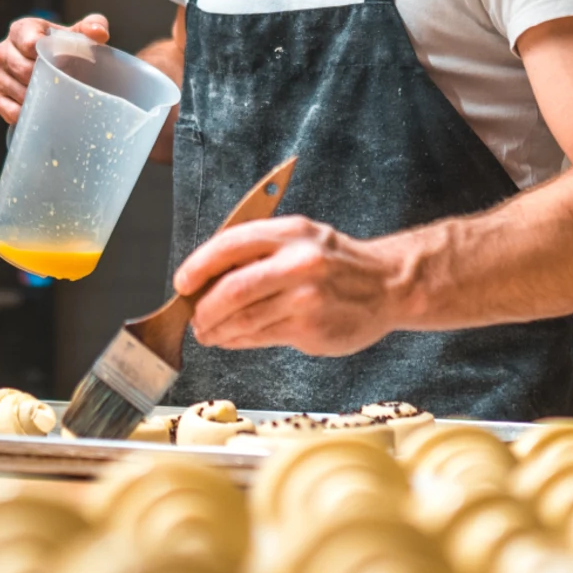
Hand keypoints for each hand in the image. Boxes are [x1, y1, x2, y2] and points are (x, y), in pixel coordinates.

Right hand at [0, 13, 108, 123]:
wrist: (61, 68)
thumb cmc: (68, 48)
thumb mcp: (81, 34)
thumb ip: (93, 26)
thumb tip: (99, 33)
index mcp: (22, 29)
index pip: (28, 42)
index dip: (47, 54)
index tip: (64, 62)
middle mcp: (5, 50)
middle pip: (21, 67)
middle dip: (45, 77)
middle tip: (64, 82)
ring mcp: (0, 74)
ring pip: (14, 88)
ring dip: (36, 95)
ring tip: (55, 96)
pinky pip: (7, 107)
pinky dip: (24, 112)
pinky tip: (40, 113)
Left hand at [174, 215, 407, 355]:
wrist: (389, 285)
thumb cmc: (339, 264)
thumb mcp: (302, 239)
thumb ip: (260, 252)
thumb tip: (207, 278)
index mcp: (291, 232)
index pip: (230, 245)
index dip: (198, 266)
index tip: (182, 283)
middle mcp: (299, 262)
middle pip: (232, 289)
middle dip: (204, 309)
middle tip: (195, 318)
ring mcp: (306, 298)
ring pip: (244, 319)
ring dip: (218, 330)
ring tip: (209, 333)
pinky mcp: (311, 328)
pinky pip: (261, 337)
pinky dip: (238, 340)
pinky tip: (232, 339)